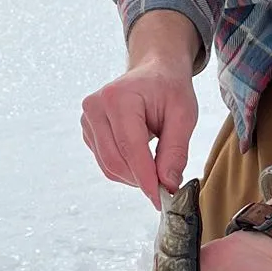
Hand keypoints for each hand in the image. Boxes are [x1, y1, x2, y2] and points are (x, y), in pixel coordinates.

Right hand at [81, 12, 199, 207]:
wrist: (154, 72)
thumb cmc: (169, 89)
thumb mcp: (184, 115)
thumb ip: (176, 151)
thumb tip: (167, 184)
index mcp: (119, 97)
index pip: (130, 148)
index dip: (146, 178)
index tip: (161, 199)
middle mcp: (95, 107)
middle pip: (115, 161)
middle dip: (141, 180)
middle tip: (166, 188)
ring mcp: (87, 119)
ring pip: (108, 166)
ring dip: (134, 176)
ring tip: (157, 168)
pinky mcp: (87, 131)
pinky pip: (105, 162)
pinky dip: (126, 169)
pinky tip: (142, 159)